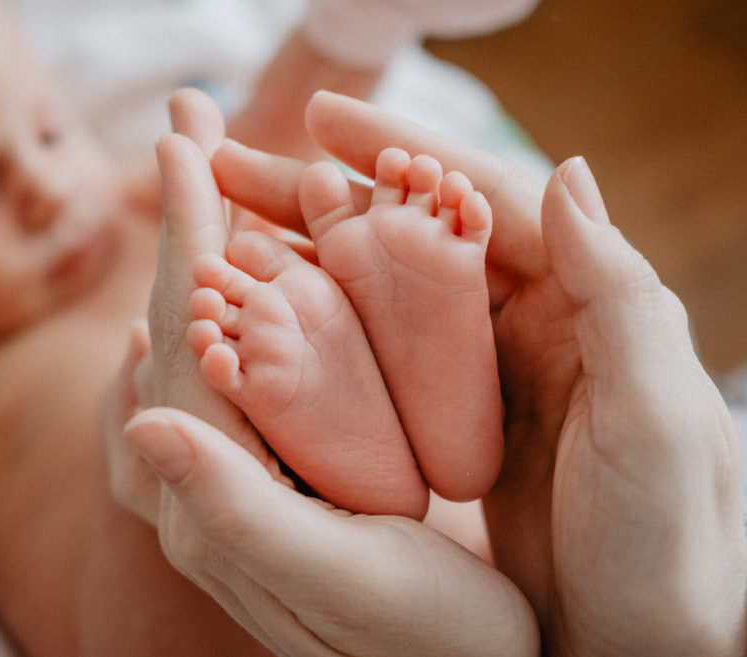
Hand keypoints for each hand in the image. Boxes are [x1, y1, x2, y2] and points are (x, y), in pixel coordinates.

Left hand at [118, 88, 538, 656]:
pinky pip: (229, 377)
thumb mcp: (337, 580)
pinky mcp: (271, 487)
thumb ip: (233, 506)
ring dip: (198, 253)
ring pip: (200, 343)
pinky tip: (221, 294)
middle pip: (177, 325)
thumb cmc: (421, 645)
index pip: (182, 338)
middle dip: (180, 222)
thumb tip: (143, 410)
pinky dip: (227, 312)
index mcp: (213, 496)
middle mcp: (204, 486)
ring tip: (197, 182)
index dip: (186, 234)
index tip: (183, 138)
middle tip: (181, 124)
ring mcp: (233, 483)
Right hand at [215, 91, 746, 655]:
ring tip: (227, 233)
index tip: (322, 119)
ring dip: (308, 257)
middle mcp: (528, 326)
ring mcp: (482, 377)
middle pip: (415, 235)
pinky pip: (376, 362)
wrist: (646, 652)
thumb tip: (565, 169)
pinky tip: (263, 318)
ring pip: (383, 294)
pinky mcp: (450, 428)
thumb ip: (620, 295)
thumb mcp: (656, 419)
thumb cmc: (671, 547)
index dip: (404, 151)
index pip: (485, 200)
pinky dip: (320, 330)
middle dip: (326, 196)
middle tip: (237, 164)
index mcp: (582, 304)